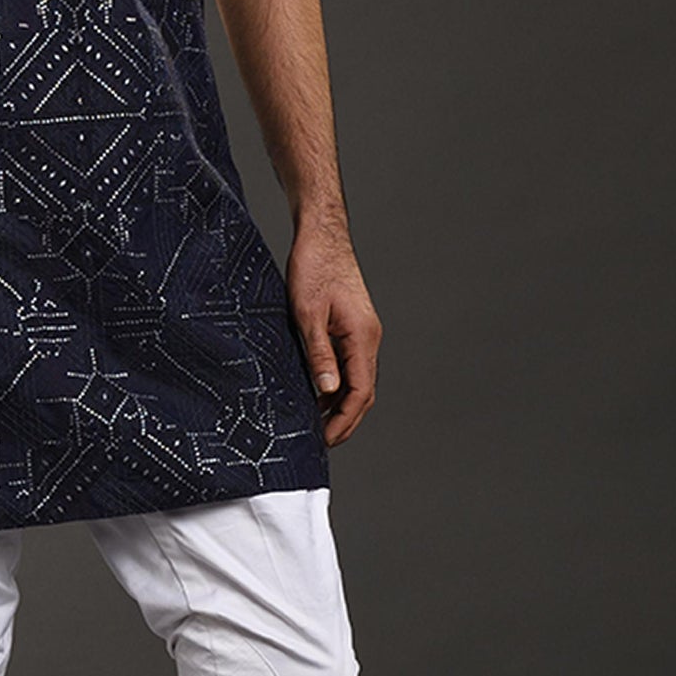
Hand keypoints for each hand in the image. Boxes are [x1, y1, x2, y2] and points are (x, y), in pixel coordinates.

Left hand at [287, 221, 380, 447]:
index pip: (361, 392)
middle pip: (363, 391)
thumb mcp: (307, 314)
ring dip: (340, 404)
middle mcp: (368, 338)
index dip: (344, 420)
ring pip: (357, 379)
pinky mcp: (353, 326)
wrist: (322, 234)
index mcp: (362, 337)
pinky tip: (318, 393)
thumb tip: (328, 392)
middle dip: (344, 420)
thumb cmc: (313, 267)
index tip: (324, 440)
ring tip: (316, 424)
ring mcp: (363, 332)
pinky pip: (349, 364)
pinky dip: (337, 384)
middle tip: (320, 441)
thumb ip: (319, 355)